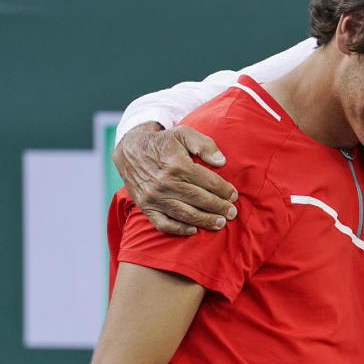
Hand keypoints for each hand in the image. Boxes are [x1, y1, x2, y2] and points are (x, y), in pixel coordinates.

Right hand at [113, 123, 237, 235]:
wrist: (130, 150)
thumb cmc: (163, 142)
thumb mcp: (184, 133)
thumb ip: (204, 144)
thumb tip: (222, 162)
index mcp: (177, 165)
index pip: (208, 182)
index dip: (224, 190)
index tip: (234, 195)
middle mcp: (165, 183)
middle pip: (200, 200)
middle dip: (220, 208)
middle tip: (232, 213)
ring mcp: (154, 197)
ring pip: (185, 214)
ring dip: (205, 220)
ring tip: (220, 223)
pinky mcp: (145, 206)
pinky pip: (163, 223)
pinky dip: (178, 229)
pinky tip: (193, 229)